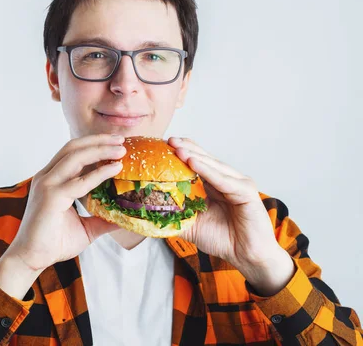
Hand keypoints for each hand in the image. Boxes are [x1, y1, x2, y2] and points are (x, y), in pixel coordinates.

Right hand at [0, 134, 124, 284]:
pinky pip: (79, 181)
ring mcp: (47, 185)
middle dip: (99, 140)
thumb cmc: (53, 243)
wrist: (31, 259)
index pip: (72, 153)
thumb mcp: (85, 228)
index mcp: (51, 179)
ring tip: (121, 149)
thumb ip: (102, 219)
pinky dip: (99, 172)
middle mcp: (47, 177)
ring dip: (100, 149)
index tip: (116, 143)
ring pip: (75, 156)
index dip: (94, 144)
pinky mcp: (51, 197)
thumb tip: (124, 219)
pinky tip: (115, 169)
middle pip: (74, 147)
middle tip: (122, 139)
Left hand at [167, 136, 294, 295]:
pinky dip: (208, 171)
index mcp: (214, 184)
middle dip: (186, 149)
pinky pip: (224, 180)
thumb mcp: (192, 225)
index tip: (162, 145)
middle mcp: (227, 180)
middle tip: (168, 140)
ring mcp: (238, 184)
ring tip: (177, 149)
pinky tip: (194, 162)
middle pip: (205, 159)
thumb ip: (174, 217)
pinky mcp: (247, 192)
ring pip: (213, 166)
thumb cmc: (222, 239)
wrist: (246, 256)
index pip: (198, 162)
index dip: (182, 152)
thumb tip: (148, 214)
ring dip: (195, 156)